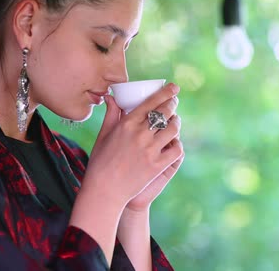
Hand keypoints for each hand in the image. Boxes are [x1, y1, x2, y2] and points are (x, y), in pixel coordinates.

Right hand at [82, 83, 183, 208]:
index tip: (173, 87)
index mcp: (126, 124)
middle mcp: (140, 135)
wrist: (104, 191)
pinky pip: (176, 149)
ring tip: (175, 120)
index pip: (151, 103)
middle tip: (174, 101)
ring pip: (173, 129)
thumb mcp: (103, 135)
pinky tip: (175, 142)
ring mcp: (150, 150)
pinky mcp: (157, 165)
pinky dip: (178, 144)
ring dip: (176, 122)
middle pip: (164, 113)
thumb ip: (111, 114)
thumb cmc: (100, 162)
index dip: (165, 93)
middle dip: (172, 104)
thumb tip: (111, 97)